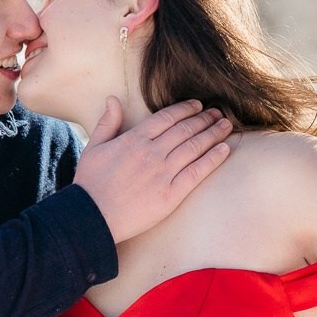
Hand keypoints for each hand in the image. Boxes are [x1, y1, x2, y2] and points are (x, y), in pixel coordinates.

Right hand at [74, 98, 232, 243]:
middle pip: (185, 130)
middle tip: (219, 113)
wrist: (92, 217)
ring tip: (226, 126)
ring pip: (194, 147)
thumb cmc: (90, 183)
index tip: (198, 106)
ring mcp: (162, 173)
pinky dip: (212, 159)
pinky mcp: (171, 194)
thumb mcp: (94, 148)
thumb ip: (107, 122)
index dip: (185, 109)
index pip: (167, 118)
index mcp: (134, 139)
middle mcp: (151, 153)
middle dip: (204, 119)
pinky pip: (197, 172)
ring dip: (213, 134)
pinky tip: (224, 150)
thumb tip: (113, 99)